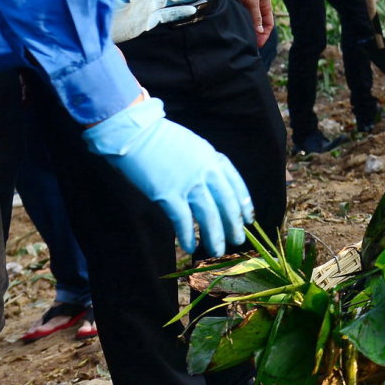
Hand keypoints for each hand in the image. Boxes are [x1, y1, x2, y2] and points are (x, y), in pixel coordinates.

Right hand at [83, 96, 252, 256]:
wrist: (136, 133)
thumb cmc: (160, 138)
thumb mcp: (192, 146)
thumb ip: (204, 165)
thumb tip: (210, 186)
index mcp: (212, 157)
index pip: (235, 183)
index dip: (243, 203)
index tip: (248, 218)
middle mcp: (206, 171)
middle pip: (226, 203)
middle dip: (234, 224)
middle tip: (238, 240)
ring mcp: (188, 184)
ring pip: (209, 216)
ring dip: (215, 236)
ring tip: (218, 251)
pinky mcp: (168, 195)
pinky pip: (183, 221)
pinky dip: (188, 236)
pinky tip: (191, 247)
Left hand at [226, 0, 273, 47]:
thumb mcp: (252, 2)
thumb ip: (255, 17)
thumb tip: (259, 32)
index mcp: (265, 7)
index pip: (268, 25)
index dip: (264, 35)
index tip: (258, 44)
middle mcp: (258, 9)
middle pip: (258, 26)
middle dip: (255, 35)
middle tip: (248, 44)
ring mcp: (248, 7)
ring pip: (249, 22)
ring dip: (247, 30)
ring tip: (241, 39)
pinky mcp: (239, 5)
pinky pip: (241, 18)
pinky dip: (240, 24)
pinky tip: (235, 29)